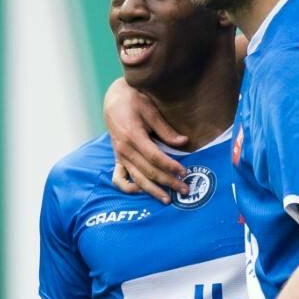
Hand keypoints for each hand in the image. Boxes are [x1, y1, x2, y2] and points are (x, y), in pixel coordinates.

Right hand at [103, 77, 188, 202]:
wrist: (113, 98)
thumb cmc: (134, 100)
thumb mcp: (150, 110)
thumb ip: (165, 129)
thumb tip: (184, 142)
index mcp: (133, 136)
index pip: (155, 158)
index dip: (171, 167)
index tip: (185, 172)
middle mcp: (124, 149)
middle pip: (148, 171)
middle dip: (168, 182)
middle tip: (185, 190)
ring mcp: (120, 156)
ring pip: (137, 178)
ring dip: (153, 191)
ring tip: (167, 199)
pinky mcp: (117, 158)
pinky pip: (119, 178)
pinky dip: (128, 188)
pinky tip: (140, 192)